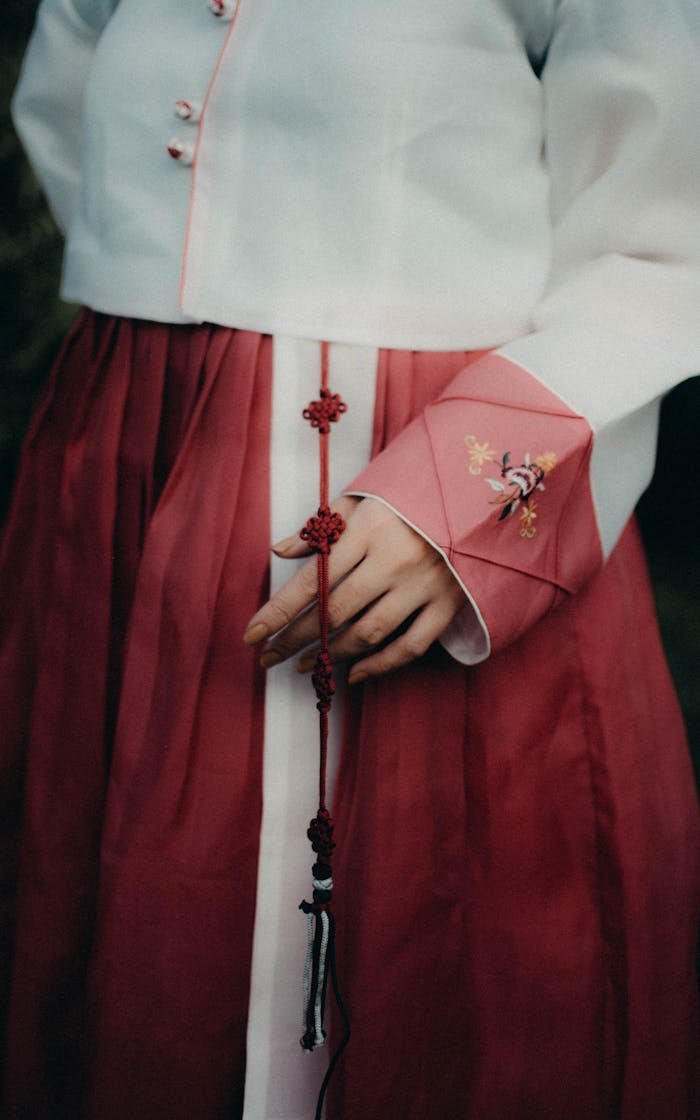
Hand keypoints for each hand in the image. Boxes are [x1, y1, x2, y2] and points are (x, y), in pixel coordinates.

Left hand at [242, 496, 464, 682]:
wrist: (479, 496)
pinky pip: (410, 646)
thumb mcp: (365, 497)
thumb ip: (323, 527)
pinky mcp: (449, 604)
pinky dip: (380, 666)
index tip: (251, 634)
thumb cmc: (412, 496)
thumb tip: (279, 551)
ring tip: (304, 664)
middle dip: (294, 639)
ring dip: (330, 654)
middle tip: (268, 657)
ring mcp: (424, 585)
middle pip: (334, 611)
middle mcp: (394, 560)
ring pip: (368, 632)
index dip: (278, 612)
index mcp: (370, 529)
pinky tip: (354, 673)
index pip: (313, 580)